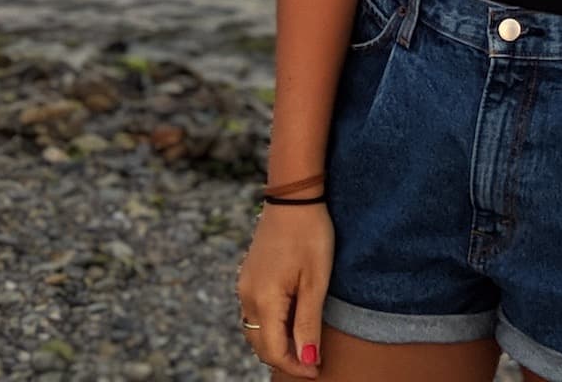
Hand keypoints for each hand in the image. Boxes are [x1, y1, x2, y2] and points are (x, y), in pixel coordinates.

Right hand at [237, 201, 334, 377]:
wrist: (293, 196)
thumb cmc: (310, 234)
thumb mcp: (316, 281)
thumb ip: (309, 324)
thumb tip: (307, 361)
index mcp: (263, 298)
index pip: (273, 350)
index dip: (295, 366)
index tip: (317, 370)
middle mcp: (247, 295)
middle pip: (261, 344)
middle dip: (285, 357)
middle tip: (313, 360)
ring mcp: (244, 285)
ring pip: (256, 329)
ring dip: (277, 342)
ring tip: (305, 341)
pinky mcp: (248, 276)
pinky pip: (255, 312)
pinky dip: (271, 324)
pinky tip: (291, 318)